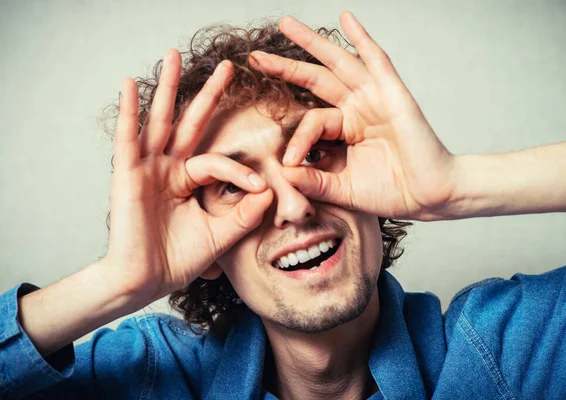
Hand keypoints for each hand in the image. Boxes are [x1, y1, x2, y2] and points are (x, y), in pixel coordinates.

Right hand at [106, 50, 272, 301]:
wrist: (144, 281)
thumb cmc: (177, 260)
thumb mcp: (220, 236)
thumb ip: (244, 214)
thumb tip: (270, 190)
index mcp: (189, 181)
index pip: (218, 162)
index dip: (239, 171)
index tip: (259, 186)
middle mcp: (169, 168)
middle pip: (191, 123)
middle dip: (209, 96)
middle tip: (228, 67)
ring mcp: (147, 168)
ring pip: (160, 121)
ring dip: (167, 87)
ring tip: (174, 55)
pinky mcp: (126, 174)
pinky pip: (127, 138)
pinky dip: (129, 112)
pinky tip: (130, 85)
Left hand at [250, 12, 459, 220]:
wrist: (429, 196)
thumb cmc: (390, 192)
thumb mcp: (343, 189)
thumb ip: (313, 181)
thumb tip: (282, 173)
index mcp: (345, 130)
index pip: (311, 121)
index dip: (297, 139)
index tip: (289, 163)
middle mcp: (357, 109)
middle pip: (315, 79)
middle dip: (285, 67)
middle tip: (255, 57)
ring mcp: (374, 98)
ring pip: (339, 63)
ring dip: (312, 42)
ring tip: (286, 24)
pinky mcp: (393, 93)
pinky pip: (376, 59)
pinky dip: (361, 38)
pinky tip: (345, 18)